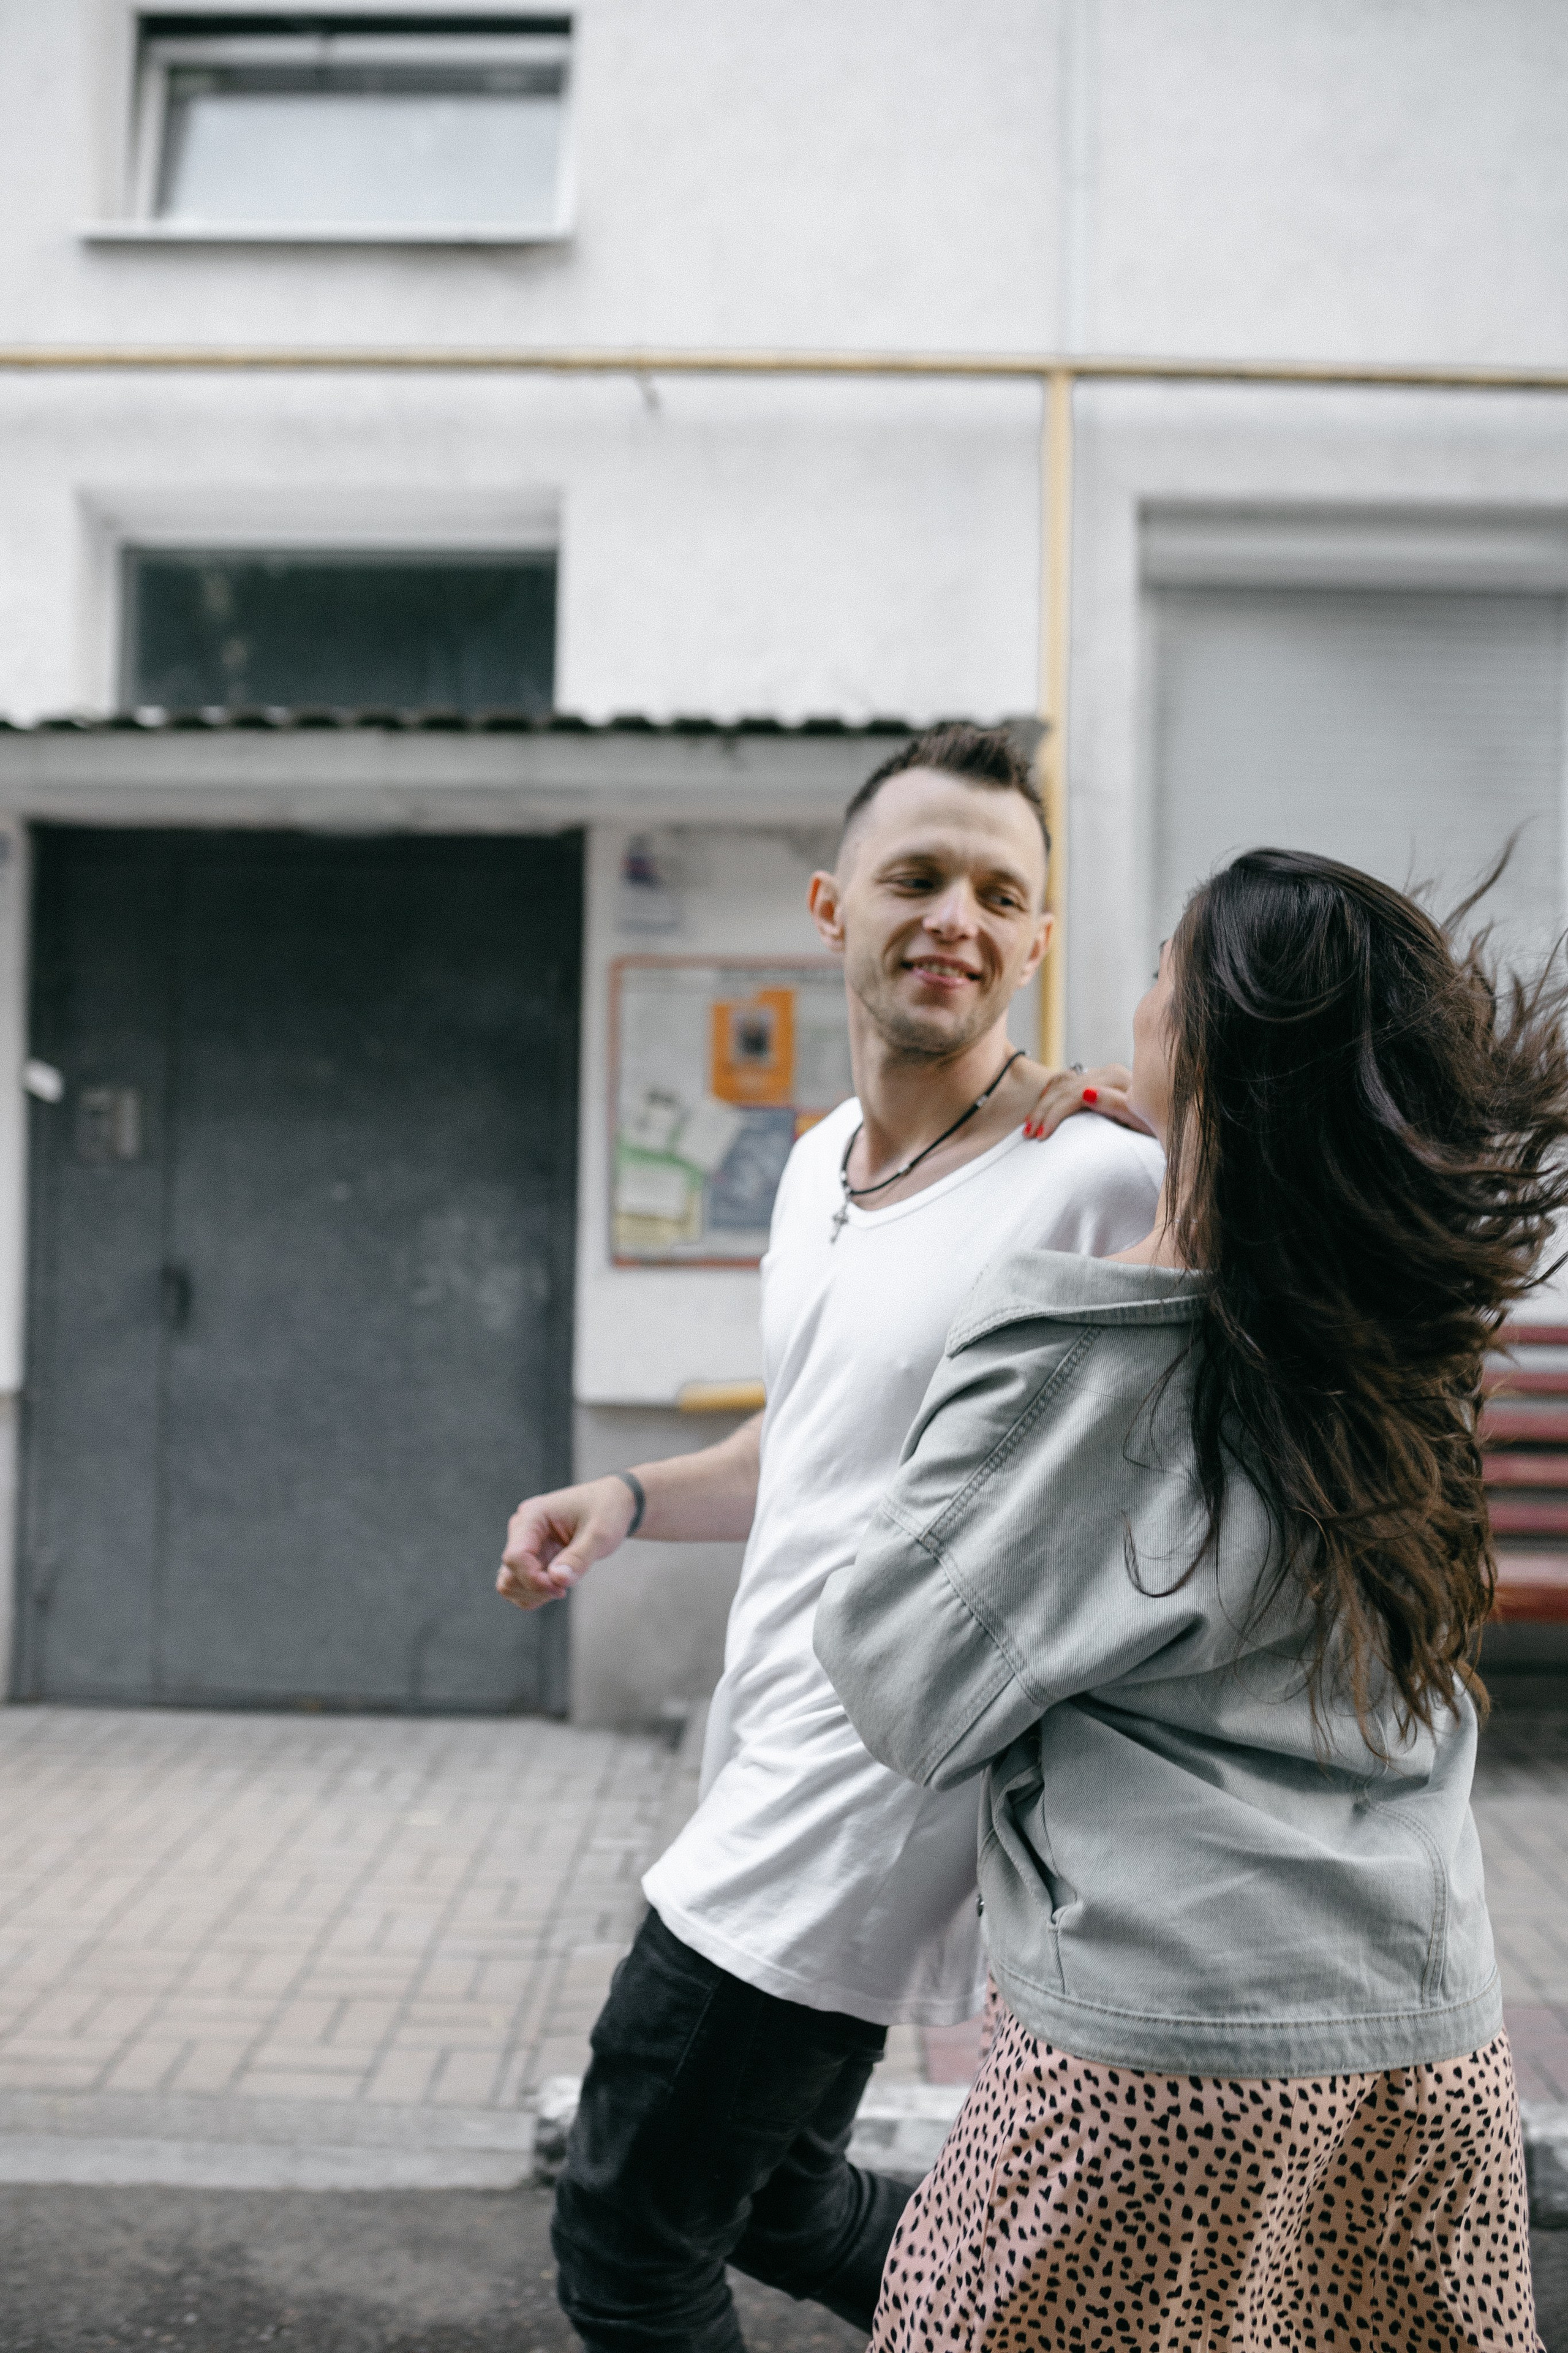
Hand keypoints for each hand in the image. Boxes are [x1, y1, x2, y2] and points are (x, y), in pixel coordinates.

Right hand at [497, 1476, 638, 1611]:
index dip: (534, 1580)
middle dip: (535, 1589)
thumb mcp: (600, 1534)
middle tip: (564, 1590)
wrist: (613, 1503)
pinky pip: (519, 1584)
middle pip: (509, 1573)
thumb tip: (557, 1580)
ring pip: (509, 1582)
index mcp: (533, 1516)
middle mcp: (522, 1528)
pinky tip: (557, 1587)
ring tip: (561, 1587)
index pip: (515, 1557)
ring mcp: (525, 1543)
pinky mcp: (532, 1555)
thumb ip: (579, 1557)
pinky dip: (534, 1594)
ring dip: (533, 1594)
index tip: (561, 1589)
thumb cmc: (606, 1511)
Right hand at [1023, 1062, 1152, 1141]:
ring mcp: (1102, 1073)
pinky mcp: (1099, 1078)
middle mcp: (1108, 1071)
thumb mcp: (1142, 1121)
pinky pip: (1067, 1079)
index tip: (1041, 1137)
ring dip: (1043, 1103)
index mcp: (1117, 1079)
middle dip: (1043, 1111)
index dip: (1054, 1114)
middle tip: (1027, 1135)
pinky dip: (1051, 1093)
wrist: (1175, 1119)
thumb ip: (1116, 1105)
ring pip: (1061, 1082)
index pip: (1074, 1093)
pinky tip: (1041, 1107)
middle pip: (1064, 1087)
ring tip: (1029, 1126)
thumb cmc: (1160, 1125)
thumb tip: (1086, 1091)